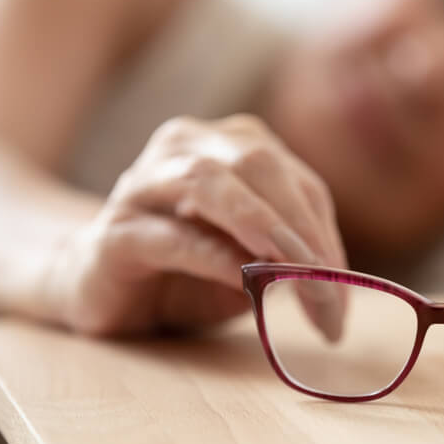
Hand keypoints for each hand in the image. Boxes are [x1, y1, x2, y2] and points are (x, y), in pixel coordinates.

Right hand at [48, 114, 347, 336]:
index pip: (295, 181)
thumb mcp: (250, 265)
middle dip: (302, 228)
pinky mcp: (113, 234)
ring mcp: (143, 186)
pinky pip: (168, 236)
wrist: (101, 291)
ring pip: (209, 181)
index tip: (343, 298)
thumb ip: (288, 259)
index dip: (326, 236)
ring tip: (295, 267)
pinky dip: (211, 256)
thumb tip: (332, 280)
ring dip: (261, 224)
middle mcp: (185, 148)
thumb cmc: (187, 272)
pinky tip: (242, 280)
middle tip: (327, 293)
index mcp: (229, 146)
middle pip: (258, 165)